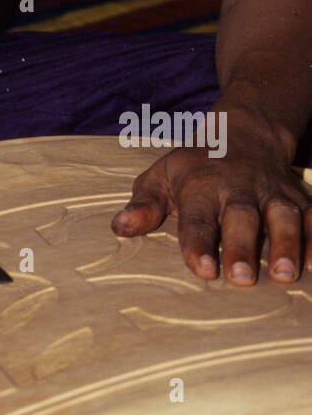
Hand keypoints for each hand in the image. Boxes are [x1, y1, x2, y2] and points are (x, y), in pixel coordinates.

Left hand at [111, 119, 311, 285]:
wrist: (244, 135)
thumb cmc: (196, 166)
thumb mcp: (162, 176)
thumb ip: (144, 203)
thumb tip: (120, 226)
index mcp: (202, 186)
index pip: (198, 217)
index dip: (199, 243)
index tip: (204, 269)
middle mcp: (240, 188)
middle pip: (242, 217)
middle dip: (243, 246)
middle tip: (242, 279)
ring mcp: (272, 193)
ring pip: (283, 215)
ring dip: (286, 244)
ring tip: (285, 276)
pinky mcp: (299, 199)